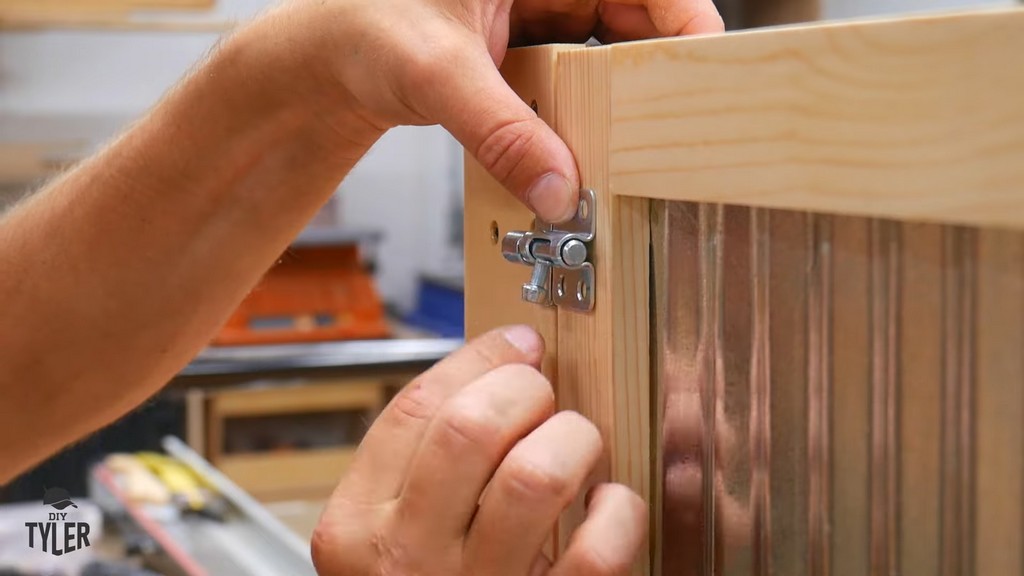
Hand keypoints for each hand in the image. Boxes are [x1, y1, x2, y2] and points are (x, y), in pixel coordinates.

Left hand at [263, 0, 721, 222]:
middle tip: (673, 126)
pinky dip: (588, 110)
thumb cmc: (361, 30)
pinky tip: (591, 142)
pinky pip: (581, 75)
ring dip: (621, 97)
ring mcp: (543, 10)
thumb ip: (498, 130)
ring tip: (639, 142)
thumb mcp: (434, 74)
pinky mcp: (532, 47)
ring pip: (611, 51)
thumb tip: (557, 190)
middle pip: (636, 14)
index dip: (683, 17)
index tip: (705, 69)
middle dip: (653, 70)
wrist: (327, 60)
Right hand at [312, 326, 646, 574]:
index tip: (518, 345)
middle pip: (473, 429)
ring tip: (577, 446)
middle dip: (526, 390)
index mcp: (358, 528)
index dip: (480, 360)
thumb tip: (499, 371)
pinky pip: (598, 552)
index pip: (416, 409)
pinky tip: (611, 506)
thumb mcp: (389, 536)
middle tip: (544, 396)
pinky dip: (621, 512)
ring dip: (574, 440)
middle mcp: (406, 561)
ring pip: (536, 476)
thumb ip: (420, 467)